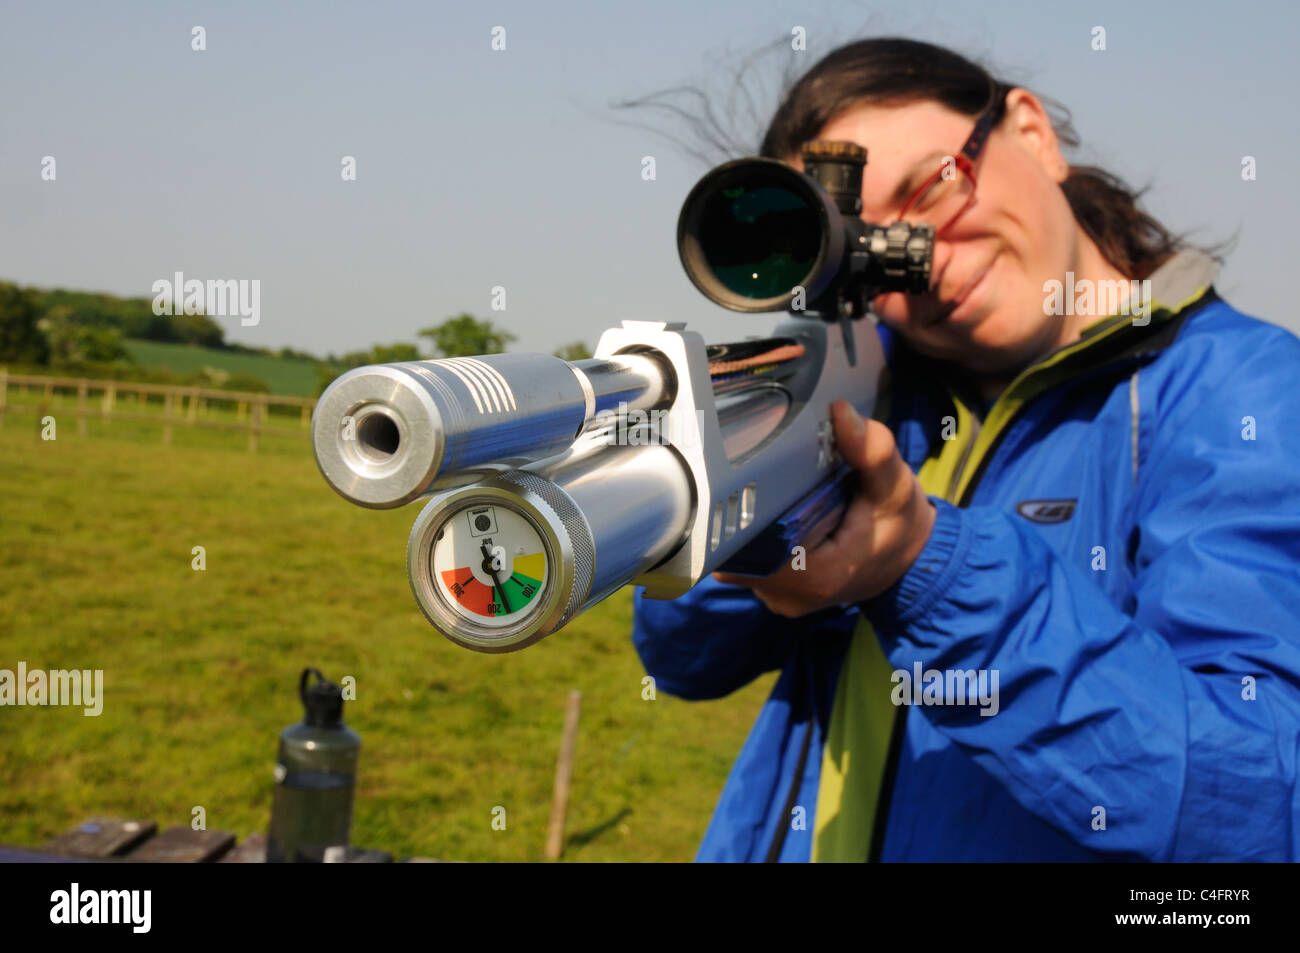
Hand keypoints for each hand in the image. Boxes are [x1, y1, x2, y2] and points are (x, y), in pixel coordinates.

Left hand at [711, 400, 935, 617]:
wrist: (908, 559)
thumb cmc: (899, 522)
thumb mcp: (894, 483)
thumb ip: (870, 450)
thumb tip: (840, 412)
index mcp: (814, 577)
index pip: (747, 545)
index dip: (736, 508)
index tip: (735, 474)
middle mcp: (787, 594)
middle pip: (734, 548)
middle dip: (738, 508)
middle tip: (743, 469)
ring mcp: (777, 596)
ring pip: (736, 554)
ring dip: (743, 521)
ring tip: (755, 486)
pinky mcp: (773, 589)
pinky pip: (747, 560)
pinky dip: (754, 533)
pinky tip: (765, 508)